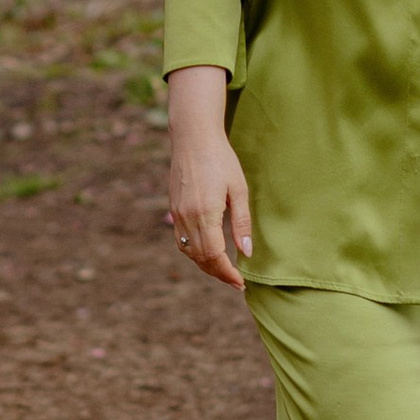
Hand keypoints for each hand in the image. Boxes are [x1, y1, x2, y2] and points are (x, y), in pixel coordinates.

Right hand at [166, 64, 251, 290]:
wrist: (193, 137)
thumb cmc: (221, 159)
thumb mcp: (239, 189)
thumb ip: (242, 222)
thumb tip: (246, 253)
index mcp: (205, 213)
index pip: (214, 255)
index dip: (227, 273)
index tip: (240, 282)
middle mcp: (187, 217)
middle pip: (200, 258)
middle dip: (218, 273)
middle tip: (236, 281)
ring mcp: (177, 213)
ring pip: (189, 251)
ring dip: (205, 265)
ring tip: (223, 270)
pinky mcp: (173, 208)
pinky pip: (181, 240)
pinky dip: (194, 252)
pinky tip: (207, 251)